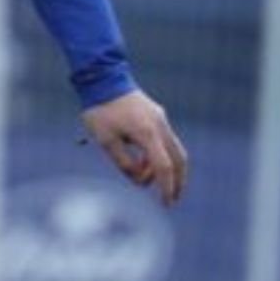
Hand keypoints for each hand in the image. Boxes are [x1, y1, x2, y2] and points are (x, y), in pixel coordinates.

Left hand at [81, 90, 188, 205]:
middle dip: (178, 181)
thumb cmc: (100, 110)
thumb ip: (124, 163)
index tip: (166, 204)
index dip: (166, 187)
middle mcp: (160, 126)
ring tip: (144, 176)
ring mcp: (160, 118)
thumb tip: (139, 179)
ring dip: (165, 166)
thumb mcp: (105, 141)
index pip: (163, 167)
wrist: (102, 77)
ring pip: (173, 148)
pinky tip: (141, 159)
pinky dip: (158, 153)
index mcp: (147, 133)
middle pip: (179, 159)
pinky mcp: (156, 114)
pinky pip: (163, 138)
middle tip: (172, 199)